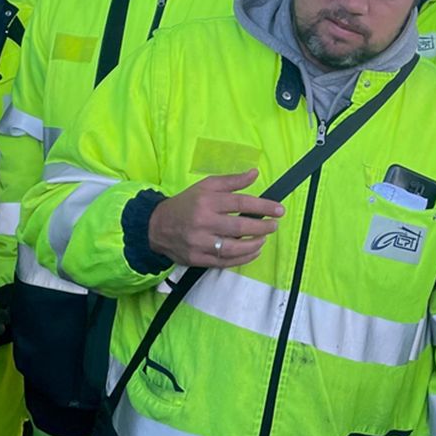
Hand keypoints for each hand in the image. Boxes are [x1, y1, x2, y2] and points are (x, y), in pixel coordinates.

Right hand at [148, 170, 282, 267]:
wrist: (156, 226)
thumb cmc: (186, 204)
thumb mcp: (206, 186)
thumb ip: (231, 180)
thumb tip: (255, 173)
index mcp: (206, 201)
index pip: (240, 202)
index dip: (263, 206)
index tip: (279, 210)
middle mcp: (203, 222)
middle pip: (240, 226)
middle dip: (262, 227)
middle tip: (274, 225)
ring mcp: (199, 243)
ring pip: (233, 247)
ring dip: (254, 244)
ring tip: (264, 239)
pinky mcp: (197, 259)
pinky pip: (225, 261)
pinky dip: (243, 258)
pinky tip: (254, 251)